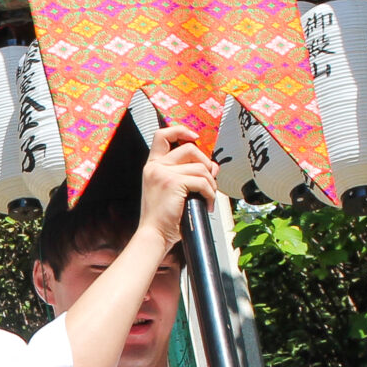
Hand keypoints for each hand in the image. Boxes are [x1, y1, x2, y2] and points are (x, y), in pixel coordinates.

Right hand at [140, 122, 219, 250]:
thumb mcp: (174, 192)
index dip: (181, 130)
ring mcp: (163, 173)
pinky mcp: (173, 183)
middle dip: (206, 163)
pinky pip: (202, 181)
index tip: (194, 137)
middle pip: (189, 148)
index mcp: (152, 166)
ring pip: (200, 167)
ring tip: (208, 197)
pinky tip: (207, 205)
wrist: (154, 235)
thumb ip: (189, 175)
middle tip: (208, 180)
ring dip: (210, 183)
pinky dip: (210, 194)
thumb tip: (213, 166)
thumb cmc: (163, 218)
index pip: (162, 135)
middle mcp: (155, 167)